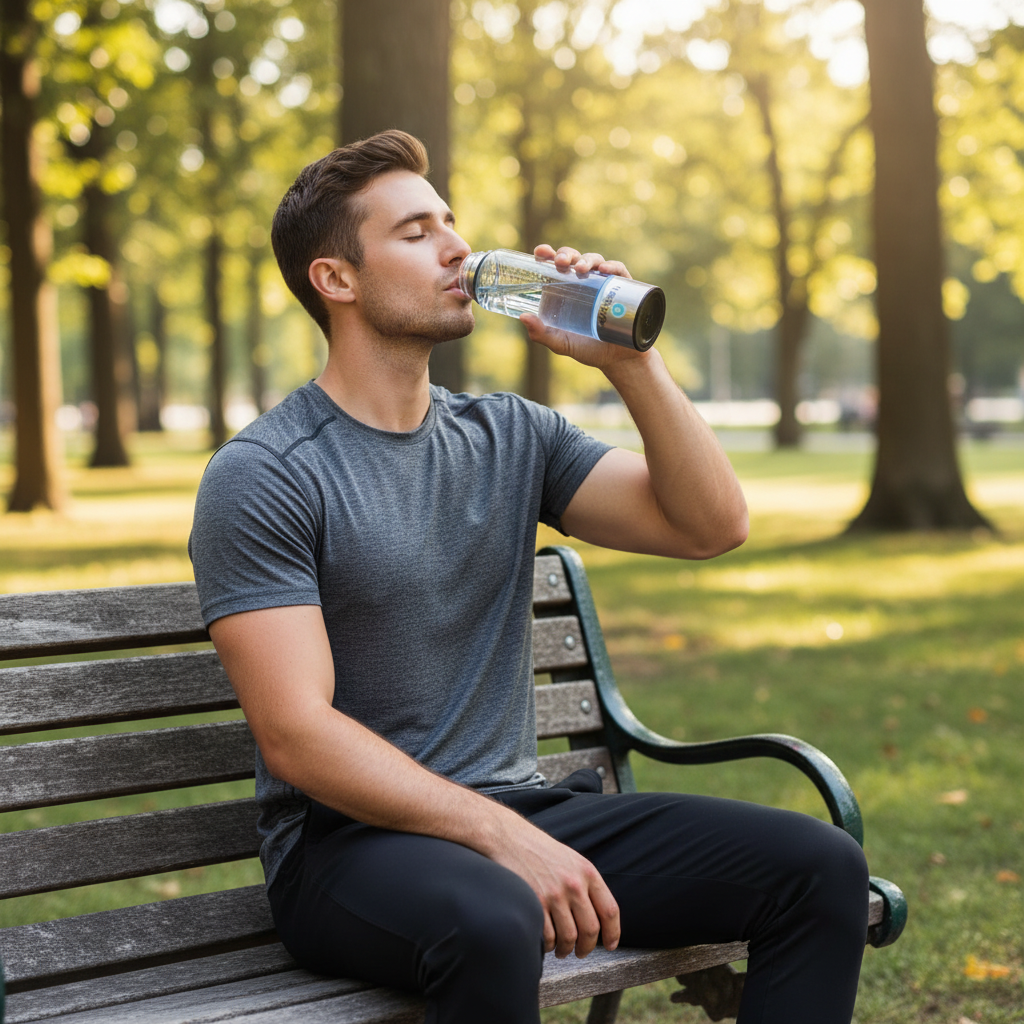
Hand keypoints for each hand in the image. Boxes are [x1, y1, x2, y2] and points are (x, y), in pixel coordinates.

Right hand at [488, 810, 620, 958]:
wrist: (510, 838)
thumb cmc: (540, 850)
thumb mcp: (571, 860)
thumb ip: (586, 884)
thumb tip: (598, 917)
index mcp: (587, 872)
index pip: (609, 910)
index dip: (613, 933)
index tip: (609, 945)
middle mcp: (573, 884)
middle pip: (590, 929)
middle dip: (587, 947)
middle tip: (581, 952)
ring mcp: (553, 894)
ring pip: (569, 937)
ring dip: (566, 949)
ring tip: (561, 950)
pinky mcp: (534, 902)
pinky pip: (548, 936)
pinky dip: (549, 945)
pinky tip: (546, 942)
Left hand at [520, 244, 645, 370]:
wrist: (619, 360)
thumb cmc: (588, 350)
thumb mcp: (561, 343)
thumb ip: (541, 334)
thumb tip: (523, 317)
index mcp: (565, 290)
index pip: (554, 266)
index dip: (547, 254)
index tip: (541, 252)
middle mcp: (583, 283)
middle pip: (573, 258)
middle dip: (566, 254)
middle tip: (560, 262)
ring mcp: (603, 283)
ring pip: (594, 260)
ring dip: (587, 259)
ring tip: (580, 269)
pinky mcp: (623, 287)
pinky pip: (618, 270)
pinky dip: (612, 266)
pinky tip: (604, 270)